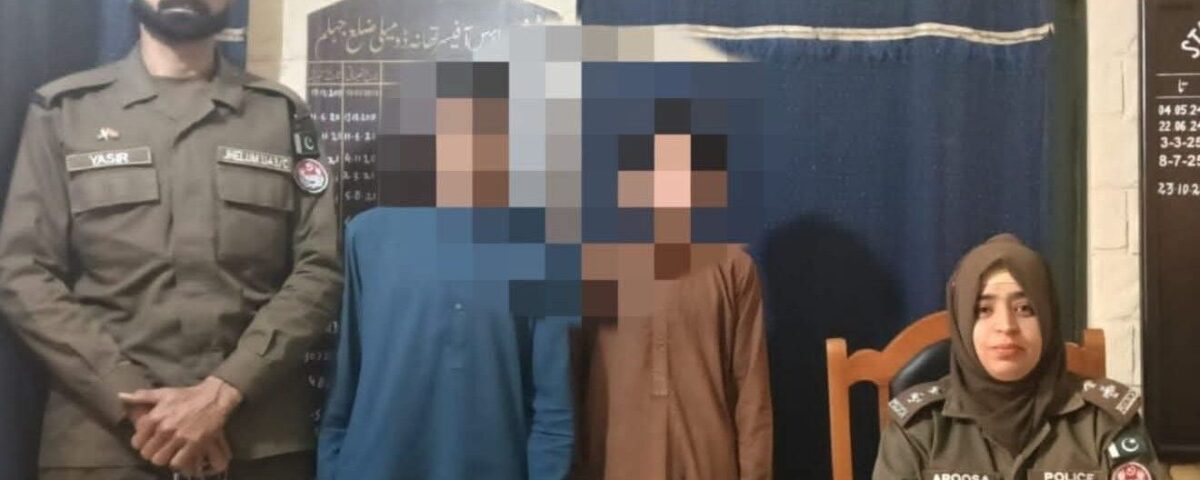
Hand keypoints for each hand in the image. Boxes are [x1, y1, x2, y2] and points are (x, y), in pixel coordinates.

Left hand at [119, 376, 242, 472]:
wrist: (214, 397)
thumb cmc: (187, 395)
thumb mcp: (163, 393)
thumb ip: (141, 396)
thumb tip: (120, 396)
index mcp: (155, 417)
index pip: (137, 441)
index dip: (142, 443)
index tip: (149, 440)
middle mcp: (165, 428)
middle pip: (147, 453)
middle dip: (152, 452)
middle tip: (159, 447)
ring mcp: (180, 437)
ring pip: (160, 460)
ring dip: (164, 458)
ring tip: (169, 452)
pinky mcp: (195, 444)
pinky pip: (178, 462)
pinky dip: (178, 461)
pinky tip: (180, 455)